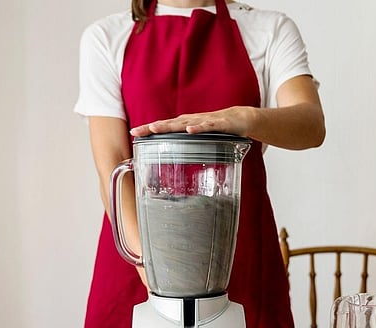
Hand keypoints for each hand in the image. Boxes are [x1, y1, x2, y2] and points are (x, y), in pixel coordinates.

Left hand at [129, 106, 253, 136]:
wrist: (242, 118)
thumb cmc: (217, 129)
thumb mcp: (199, 139)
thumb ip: (188, 146)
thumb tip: (175, 162)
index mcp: (185, 126)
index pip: (164, 127)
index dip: (148, 130)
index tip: (133, 134)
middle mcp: (191, 122)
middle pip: (168, 124)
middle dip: (152, 128)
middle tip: (137, 132)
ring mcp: (204, 122)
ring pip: (183, 124)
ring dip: (169, 126)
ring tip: (155, 128)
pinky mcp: (219, 124)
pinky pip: (207, 126)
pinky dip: (198, 128)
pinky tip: (189, 130)